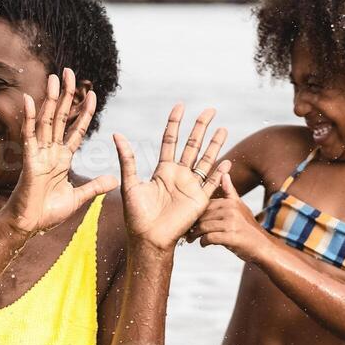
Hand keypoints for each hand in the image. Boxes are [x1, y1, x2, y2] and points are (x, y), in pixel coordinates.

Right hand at [1, 68, 117, 235]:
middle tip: (69, 72)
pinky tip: (30, 100)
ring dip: (50, 99)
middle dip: (66, 95)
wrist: (28, 226)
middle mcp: (50, 152)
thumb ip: (95, 186)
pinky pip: (29, 136)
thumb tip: (114, 179)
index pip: (76, 129)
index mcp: (62, 159)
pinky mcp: (29, 161)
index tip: (92, 94)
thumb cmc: (47, 213)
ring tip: (54, 77)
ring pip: (46, 121)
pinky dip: (29, 118)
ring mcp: (39, 154)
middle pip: (60, 117)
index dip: (84, 112)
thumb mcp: (78, 198)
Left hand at [113, 104, 230, 251]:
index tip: (180, 106)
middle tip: (210, 110)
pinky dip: (220, 174)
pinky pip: (212, 184)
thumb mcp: (130, 183)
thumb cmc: (136, 215)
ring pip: (206, 160)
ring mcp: (191, 187)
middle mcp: (179, 175)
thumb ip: (127, 159)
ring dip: (215, 145)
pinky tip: (228, 162)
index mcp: (163, 170)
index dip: (175, 123)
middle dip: (201, 127)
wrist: (148, 238)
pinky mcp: (199, 200)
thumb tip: (117, 134)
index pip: (171, 140)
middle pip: (193, 145)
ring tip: (223, 128)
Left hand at [196, 173, 269, 260]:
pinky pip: (209, 238)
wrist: (263, 246)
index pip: (205, 206)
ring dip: (195, 235)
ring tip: (192, 239)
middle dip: (193, 225)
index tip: (191, 221)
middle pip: (203, 216)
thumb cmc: (249, 228)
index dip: (196, 214)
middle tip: (188, 232)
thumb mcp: (240, 206)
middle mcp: (231, 210)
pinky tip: (203, 244)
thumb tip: (224, 173)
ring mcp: (231, 223)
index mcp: (230, 202)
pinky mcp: (231, 237)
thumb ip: (230, 191)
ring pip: (204, 227)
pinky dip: (203, 242)